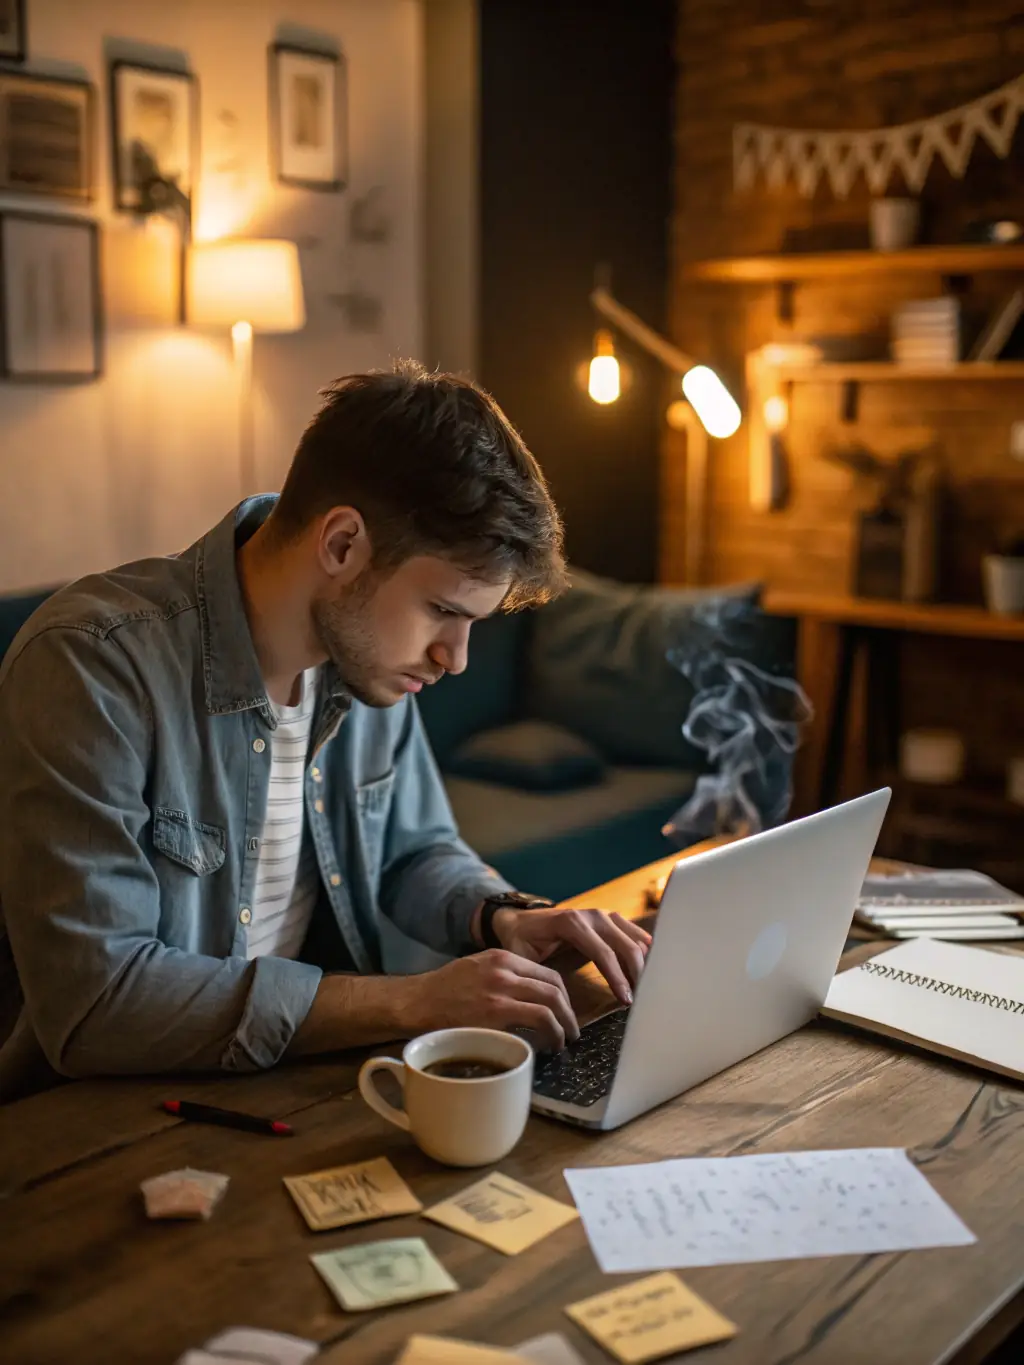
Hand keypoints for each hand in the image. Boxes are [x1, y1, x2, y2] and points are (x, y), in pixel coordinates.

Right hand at [399, 950, 579, 1049]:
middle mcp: (504, 971)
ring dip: (563, 1026)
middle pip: (554, 988)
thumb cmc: (443, 990)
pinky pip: (535, 1022)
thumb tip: (531, 996)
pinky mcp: (494, 1016)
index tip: (565, 1011)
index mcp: (502, 957)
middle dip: (569, 1012)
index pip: (548, 973)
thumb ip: (505, 975)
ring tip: (563, 1041)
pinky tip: (547, 1045)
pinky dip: (548, 1034)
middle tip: (572, 1030)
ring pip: (549, 1005)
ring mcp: (500, 993)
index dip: (563, 995)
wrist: (416, 1002)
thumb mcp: (477, 968)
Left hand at [493, 907, 650, 1007]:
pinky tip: (651, 968)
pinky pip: (633, 932)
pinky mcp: (608, 919)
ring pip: (634, 938)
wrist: (517, 919)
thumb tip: (553, 1003)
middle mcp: (591, 915)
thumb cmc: (519, 941)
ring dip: (643, 963)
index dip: (617, 977)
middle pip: (625, 945)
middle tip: (642, 1001)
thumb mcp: (521, 958)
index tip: (626, 1001)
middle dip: (637, 973)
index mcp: (571, 923)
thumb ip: (537, 975)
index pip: (603, 953)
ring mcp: (602, 915)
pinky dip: (643, 950)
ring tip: (647, 989)